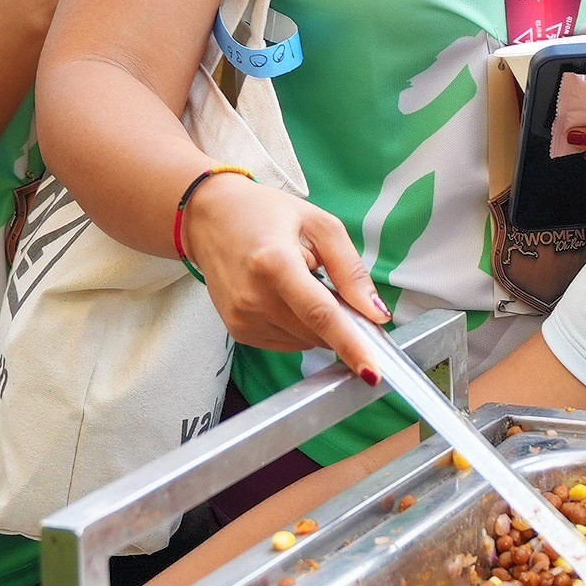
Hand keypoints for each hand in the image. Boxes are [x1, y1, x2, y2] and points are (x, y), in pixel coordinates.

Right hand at [184, 169, 390, 370]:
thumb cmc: (266, 214)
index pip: (320, 314)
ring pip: (304, 341)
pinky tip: (285, 297)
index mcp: (275, 264)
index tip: (373, 371)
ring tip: (299, 283)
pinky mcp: (237, 331)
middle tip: (333, 286)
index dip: (350, 344)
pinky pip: (286, 342)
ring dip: (316, 323)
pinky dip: (297, 326)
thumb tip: (376, 312)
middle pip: (316, 332)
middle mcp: (254, 298)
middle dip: (340, 321)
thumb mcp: (320, 226)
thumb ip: (351, 270)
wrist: (209, 218)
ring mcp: (242, 318)